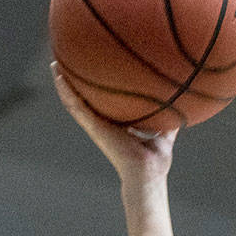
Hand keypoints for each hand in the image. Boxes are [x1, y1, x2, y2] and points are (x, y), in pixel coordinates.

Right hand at [52, 63, 175, 186]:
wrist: (147, 172)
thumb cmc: (155, 160)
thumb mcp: (164, 134)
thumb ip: (169, 122)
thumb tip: (180, 107)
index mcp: (118, 126)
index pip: (106, 105)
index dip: (100, 91)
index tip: (96, 73)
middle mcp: (104, 125)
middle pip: (87, 101)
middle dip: (77, 83)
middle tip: (68, 63)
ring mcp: (97, 126)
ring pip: (74, 102)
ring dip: (64, 84)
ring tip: (55, 64)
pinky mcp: (94, 127)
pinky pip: (75, 106)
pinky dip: (66, 92)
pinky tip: (59, 77)